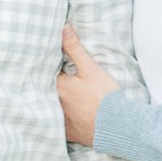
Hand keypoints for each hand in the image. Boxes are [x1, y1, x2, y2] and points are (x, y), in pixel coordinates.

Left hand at [57, 24, 120, 146]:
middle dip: (45, 84)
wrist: (116, 126)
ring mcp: (59, 120)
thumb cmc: (104, 96)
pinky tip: (59, 116)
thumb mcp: (90, 68)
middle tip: (45, 77)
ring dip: (48, 101)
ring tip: (51, 96)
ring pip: (48, 107)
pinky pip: (56, 125)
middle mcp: (53, 103)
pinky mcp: (66, 133)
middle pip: (45, 90)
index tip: (47, 62)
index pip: (45, 72)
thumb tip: (63, 28)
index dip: (47, 66)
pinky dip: (56, 120)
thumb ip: (74, 48)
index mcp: (57, 85)